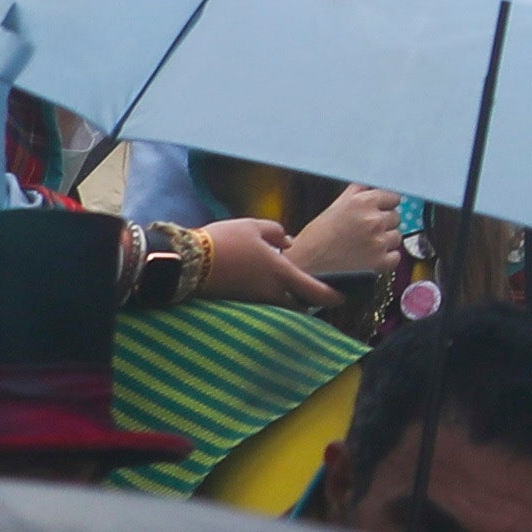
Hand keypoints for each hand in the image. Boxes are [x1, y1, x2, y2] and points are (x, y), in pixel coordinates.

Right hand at [182, 217, 329, 310]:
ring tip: (292, 287)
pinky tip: (266, 283)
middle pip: (299, 305)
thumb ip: (276, 233)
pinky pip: (264, 302)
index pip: (316, 292)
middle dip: (309, 302)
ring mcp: (255, 300)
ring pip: (281, 305)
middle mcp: (272, 293)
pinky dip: (271, 296)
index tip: (343, 297)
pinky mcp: (240, 302)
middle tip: (315, 292)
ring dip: (289, 299)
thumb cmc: (225, 241)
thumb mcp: (254, 227)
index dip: (332, 297)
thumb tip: (287, 242)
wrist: (188, 261)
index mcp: (282, 274)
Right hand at [284, 182, 402, 287]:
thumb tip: (371, 185)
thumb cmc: (316, 236)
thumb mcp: (335, 206)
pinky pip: (396, 256)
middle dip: (384, 222)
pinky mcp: (380, 262)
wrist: (305, 264)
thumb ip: (357, 193)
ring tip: (366, 243)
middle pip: (396, 217)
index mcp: (363, 202)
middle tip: (367, 229)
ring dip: (386, 240)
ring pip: (397, 236)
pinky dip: (387, 257)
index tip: (382, 209)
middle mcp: (374, 220)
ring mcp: (379, 242)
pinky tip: (371, 256)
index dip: (387, 204)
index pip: (394, 197)